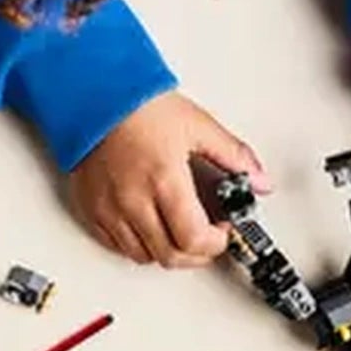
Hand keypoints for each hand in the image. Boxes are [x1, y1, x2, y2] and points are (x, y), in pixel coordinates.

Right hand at [68, 92, 266, 268]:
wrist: (95, 94)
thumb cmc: (140, 106)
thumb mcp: (197, 125)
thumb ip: (233, 156)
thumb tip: (259, 180)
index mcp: (164, 179)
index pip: (194, 239)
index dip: (216, 243)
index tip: (223, 230)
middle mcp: (133, 199)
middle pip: (170, 256)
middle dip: (197, 253)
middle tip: (208, 236)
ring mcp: (109, 208)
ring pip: (143, 256)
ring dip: (168, 251)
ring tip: (180, 230)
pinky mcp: (91, 209)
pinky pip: (116, 246)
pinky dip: (138, 244)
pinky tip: (151, 226)